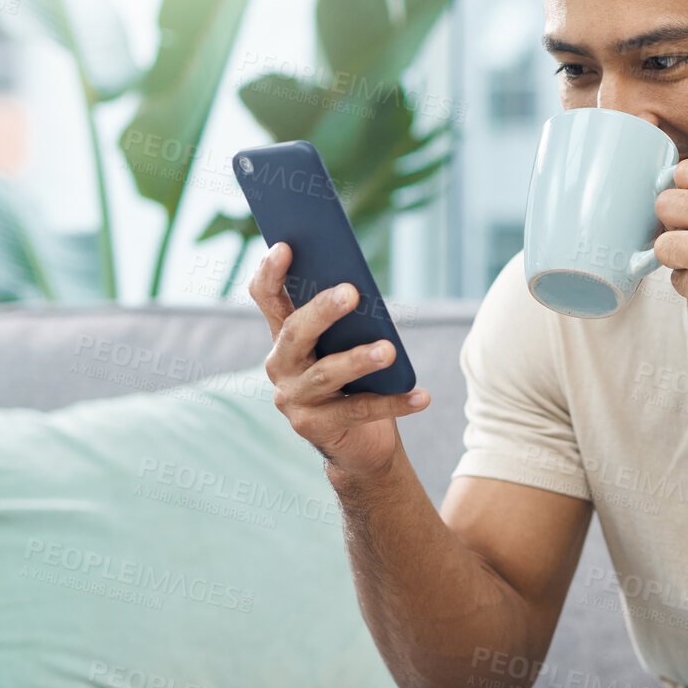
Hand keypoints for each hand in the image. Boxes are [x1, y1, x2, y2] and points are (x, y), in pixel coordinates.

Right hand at [249, 242, 429, 478]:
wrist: (358, 440)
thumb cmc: (355, 380)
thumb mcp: (347, 344)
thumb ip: (348, 319)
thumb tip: (362, 287)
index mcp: (284, 335)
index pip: (266, 298)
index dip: (270, 272)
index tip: (284, 246)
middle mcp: (280, 365)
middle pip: (295, 332)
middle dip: (322, 311)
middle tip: (352, 292)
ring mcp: (293, 398)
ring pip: (326, 373)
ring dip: (359, 359)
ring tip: (389, 350)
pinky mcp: (314, 427)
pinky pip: (358, 411)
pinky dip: (394, 403)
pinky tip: (421, 396)